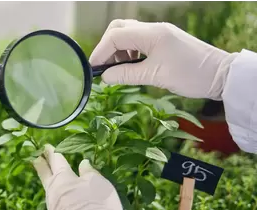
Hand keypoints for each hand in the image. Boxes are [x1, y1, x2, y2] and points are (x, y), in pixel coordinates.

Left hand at [32, 144, 130, 209]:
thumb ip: (90, 173)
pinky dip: (60, 207)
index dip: (51, 152)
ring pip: (50, 194)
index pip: (56, 161)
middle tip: (34, 157)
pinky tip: (65, 209)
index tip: (45, 146)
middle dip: (40, 165)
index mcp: (64, 179)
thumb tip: (83, 164)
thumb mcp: (99, 185)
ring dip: (50, 186)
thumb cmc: (99, 207)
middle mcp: (53, 194)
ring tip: (52, 181)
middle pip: (45, 175)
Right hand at [89, 19, 238, 99]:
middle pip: (119, 28)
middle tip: (104, 67)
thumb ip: (127, 74)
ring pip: (128, 33)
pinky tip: (131, 65)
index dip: (100, 52)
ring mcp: (159, 33)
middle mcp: (153, 29)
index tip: (93, 68)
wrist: (220, 75)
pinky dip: (129, 51)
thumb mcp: (155, 76)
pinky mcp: (163, 40)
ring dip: (117, 49)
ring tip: (118, 69)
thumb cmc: (190, 74)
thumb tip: (105, 77)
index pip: (115, 36)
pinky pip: (138, 40)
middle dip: (107, 46)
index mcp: (151, 34)